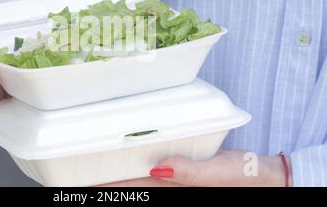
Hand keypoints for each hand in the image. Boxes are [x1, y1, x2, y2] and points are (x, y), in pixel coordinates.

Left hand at [102, 150, 291, 186]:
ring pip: (141, 177)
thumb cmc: (242, 176)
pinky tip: (133, 156)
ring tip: (98, 165)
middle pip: (132, 185)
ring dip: (121, 173)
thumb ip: (187, 172)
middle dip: (109, 181)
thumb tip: (158, 170)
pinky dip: (140, 164)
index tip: (85, 184)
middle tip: (83, 174)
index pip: (133, 188)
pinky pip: (157, 167)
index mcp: (174, 187)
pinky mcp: (183, 169)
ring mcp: (176, 178)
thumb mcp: (216, 174)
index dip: (109, 187)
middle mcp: (170, 184)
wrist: (263, 174)